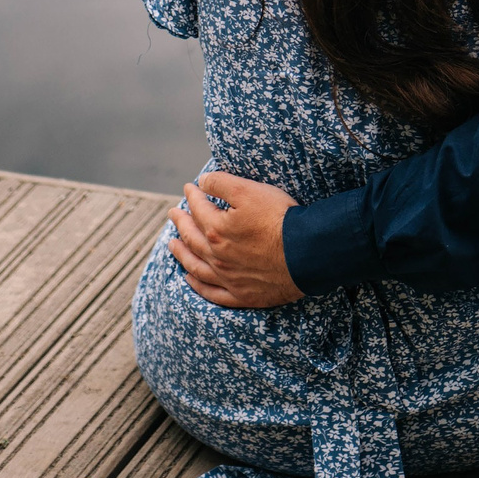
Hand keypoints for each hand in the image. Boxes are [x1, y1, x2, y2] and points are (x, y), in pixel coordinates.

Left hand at [166, 171, 302, 306]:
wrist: (306, 254)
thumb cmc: (280, 219)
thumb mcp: (250, 190)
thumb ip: (222, 183)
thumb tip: (202, 181)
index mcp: (216, 230)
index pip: (198, 209)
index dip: (193, 196)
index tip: (189, 188)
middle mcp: (217, 257)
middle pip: (192, 238)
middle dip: (181, 223)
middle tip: (173, 213)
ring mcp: (228, 279)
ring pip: (196, 267)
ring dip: (182, 254)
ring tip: (172, 245)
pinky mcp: (242, 296)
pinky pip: (212, 294)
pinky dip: (198, 287)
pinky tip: (190, 279)